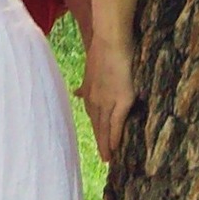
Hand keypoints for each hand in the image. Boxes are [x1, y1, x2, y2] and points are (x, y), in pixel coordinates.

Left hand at [73, 34, 135, 162]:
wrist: (111, 41)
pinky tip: (115, 148)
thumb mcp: (90, 70)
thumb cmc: (103, 51)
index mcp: (89, 93)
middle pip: (97, 125)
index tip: (98, 141)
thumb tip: (77, 93)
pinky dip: (115, 137)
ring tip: (108, 158)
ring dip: (106, 144)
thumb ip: (86, 86)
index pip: (92, 116)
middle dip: (99, 141)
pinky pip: (117, 123)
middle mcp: (95, 100)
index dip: (96, 129)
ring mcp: (107, 101)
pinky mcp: (121, 100)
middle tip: (103, 158)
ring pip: (105, 128)